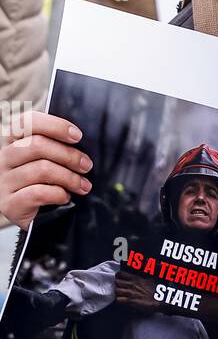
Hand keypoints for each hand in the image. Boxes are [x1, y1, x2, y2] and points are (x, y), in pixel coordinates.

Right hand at [0, 110, 91, 228]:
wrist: (34, 217)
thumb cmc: (43, 182)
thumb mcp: (48, 159)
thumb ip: (56, 145)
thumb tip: (78, 137)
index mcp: (12, 140)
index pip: (27, 121)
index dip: (55, 125)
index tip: (78, 136)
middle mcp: (4, 158)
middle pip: (37, 145)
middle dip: (69, 155)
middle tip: (87, 166)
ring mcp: (4, 181)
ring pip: (41, 170)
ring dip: (70, 178)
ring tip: (83, 185)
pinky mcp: (10, 204)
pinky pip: (38, 193)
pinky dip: (58, 194)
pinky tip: (65, 197)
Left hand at [114, 269, 156, 308]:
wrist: (157, 301)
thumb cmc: (154, 291)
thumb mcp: (150, 279)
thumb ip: (145, 274)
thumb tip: (146, 268)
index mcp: (135, 278)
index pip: (121, 274)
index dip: (118, 276)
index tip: (119, 278)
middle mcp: (131, 284)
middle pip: (116, 282)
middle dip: (117, 285)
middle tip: (120, 287)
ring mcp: (130, 293)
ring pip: (116, 290)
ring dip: (118, 293)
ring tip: (121, 294)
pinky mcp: (130, 301)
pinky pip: (118, 299)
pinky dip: (119, 300)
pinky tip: (122, 300)